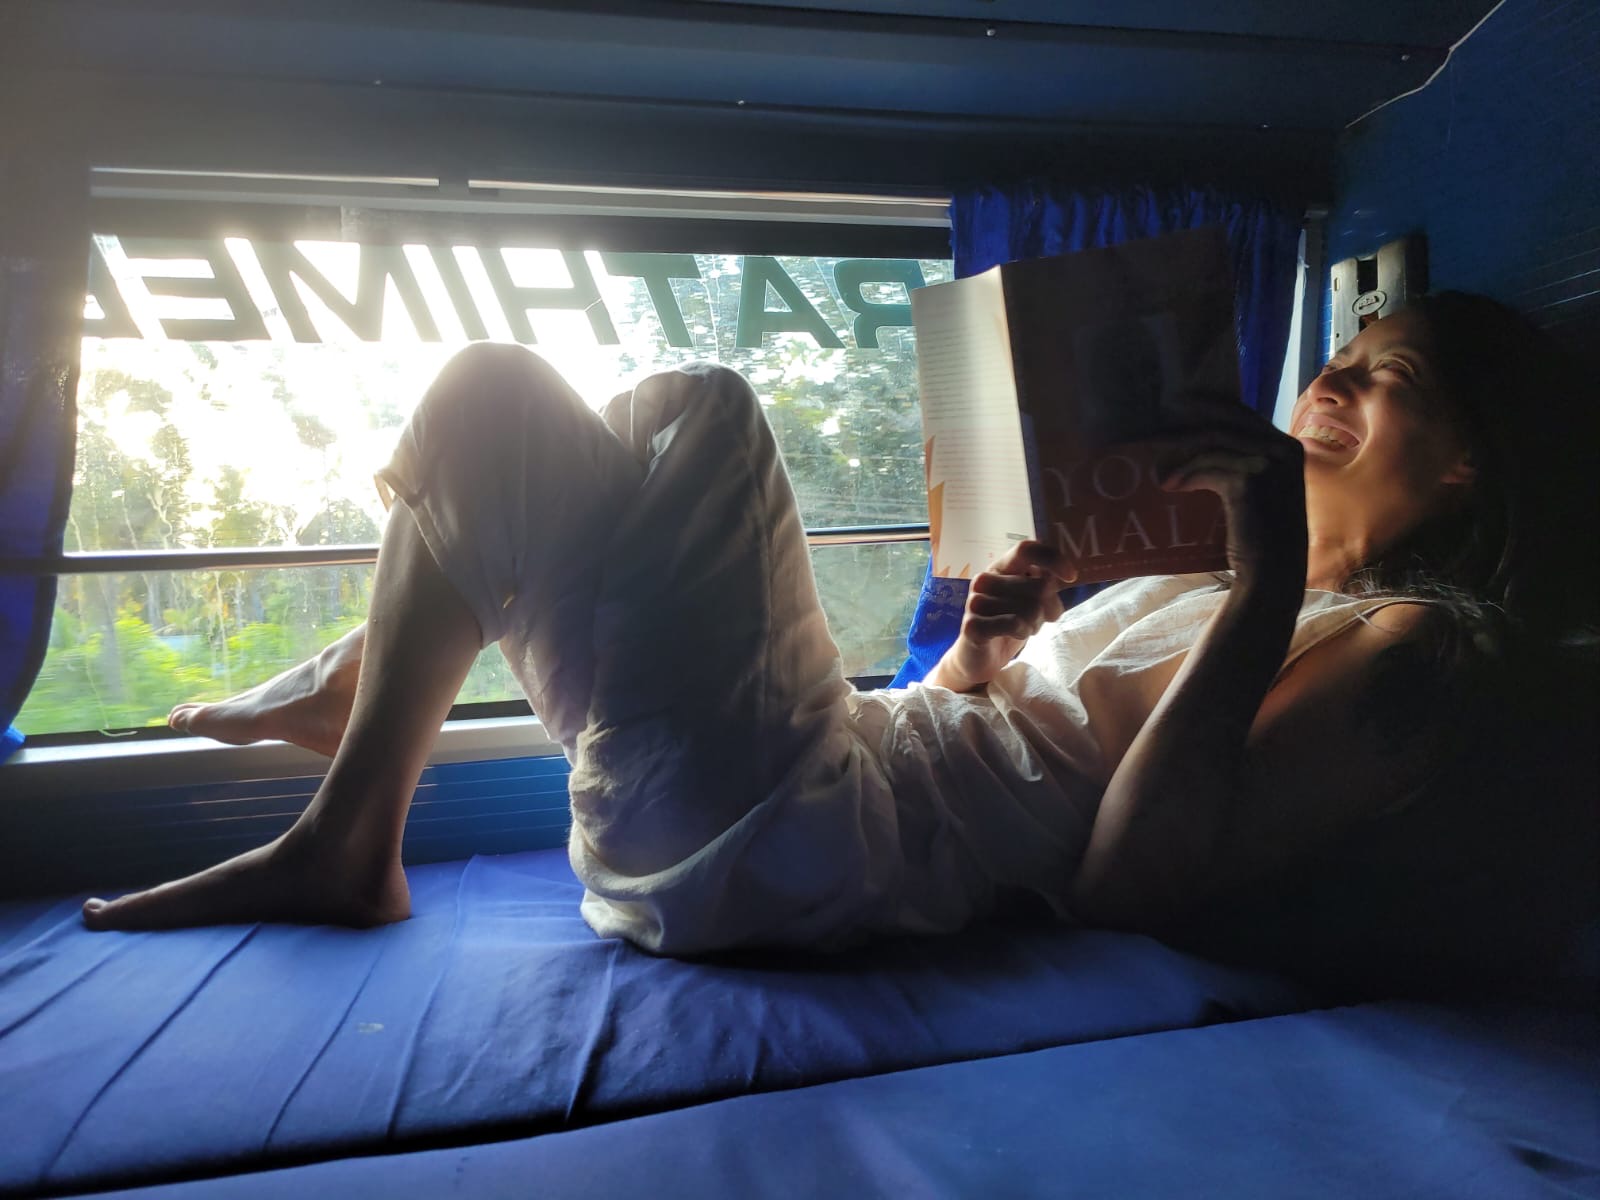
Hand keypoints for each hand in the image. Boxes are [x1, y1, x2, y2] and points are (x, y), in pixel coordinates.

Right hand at [926, 540, 1077, 692]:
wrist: (978, 657)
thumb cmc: (1008, 623)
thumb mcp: (1031, 600)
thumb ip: (1045, 585)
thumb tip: (1057, 578)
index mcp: (1000, 567)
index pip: (1027, 549)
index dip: (1053, 559)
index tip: (1071, 577)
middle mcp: (984, 579)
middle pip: (1039, 585)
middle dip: (1048, 607)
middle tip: (1038, 619)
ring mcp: (975, 601)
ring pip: (1030, 608)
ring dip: (1034, 623)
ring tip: (1023, 628)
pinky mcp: (972, 625)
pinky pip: (1014, 623)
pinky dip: (1022, 632)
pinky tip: (1013, 634)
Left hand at [1149, 406, 1306, 591]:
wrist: (1274, 572)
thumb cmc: (1266, 538)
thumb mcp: (1266, 493)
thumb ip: (1249, 464)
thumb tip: (1208, 447)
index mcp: (1290, 448)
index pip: (1245, 416)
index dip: (1212, 409)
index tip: (1182, 407)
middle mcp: (1284, 449)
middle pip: (1226, 423)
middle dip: (1189, 423)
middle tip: (1159, 427)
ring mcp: (1269, 462)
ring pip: (1213, 444)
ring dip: (1181, 455)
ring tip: (1158, 469)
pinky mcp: (1249, 480)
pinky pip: (1206, 467)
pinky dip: (1185, 475)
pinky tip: (1170, 486)